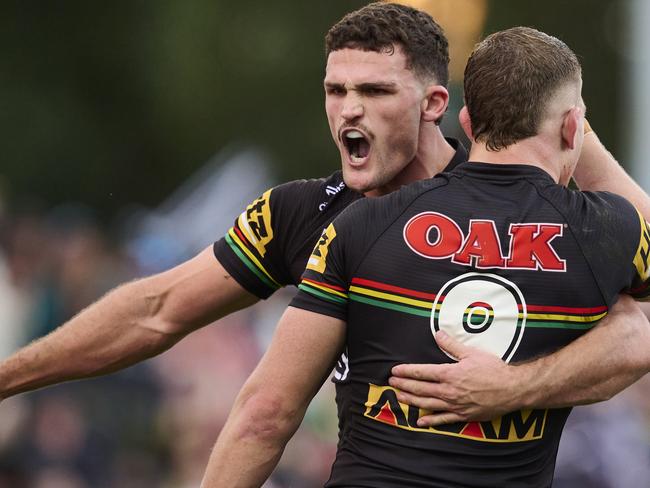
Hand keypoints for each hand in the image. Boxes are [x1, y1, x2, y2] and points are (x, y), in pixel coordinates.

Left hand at [388, 331, 522, 425]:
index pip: (422, 372)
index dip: (406, 371)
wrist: (513, 389)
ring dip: (411, 400)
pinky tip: (419, 421)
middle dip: (404, 384)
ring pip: (428, 403)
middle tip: (391, 383)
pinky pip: (443, 420)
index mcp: (450, 374)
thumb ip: (452, 345)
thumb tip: (437, 334)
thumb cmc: (494, 370)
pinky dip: (430, 420)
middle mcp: (450, 391)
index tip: (394, 371)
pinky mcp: (464, 416)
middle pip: (421, 388)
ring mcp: (456, 405)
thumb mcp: (472, 353)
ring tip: (399, 397)